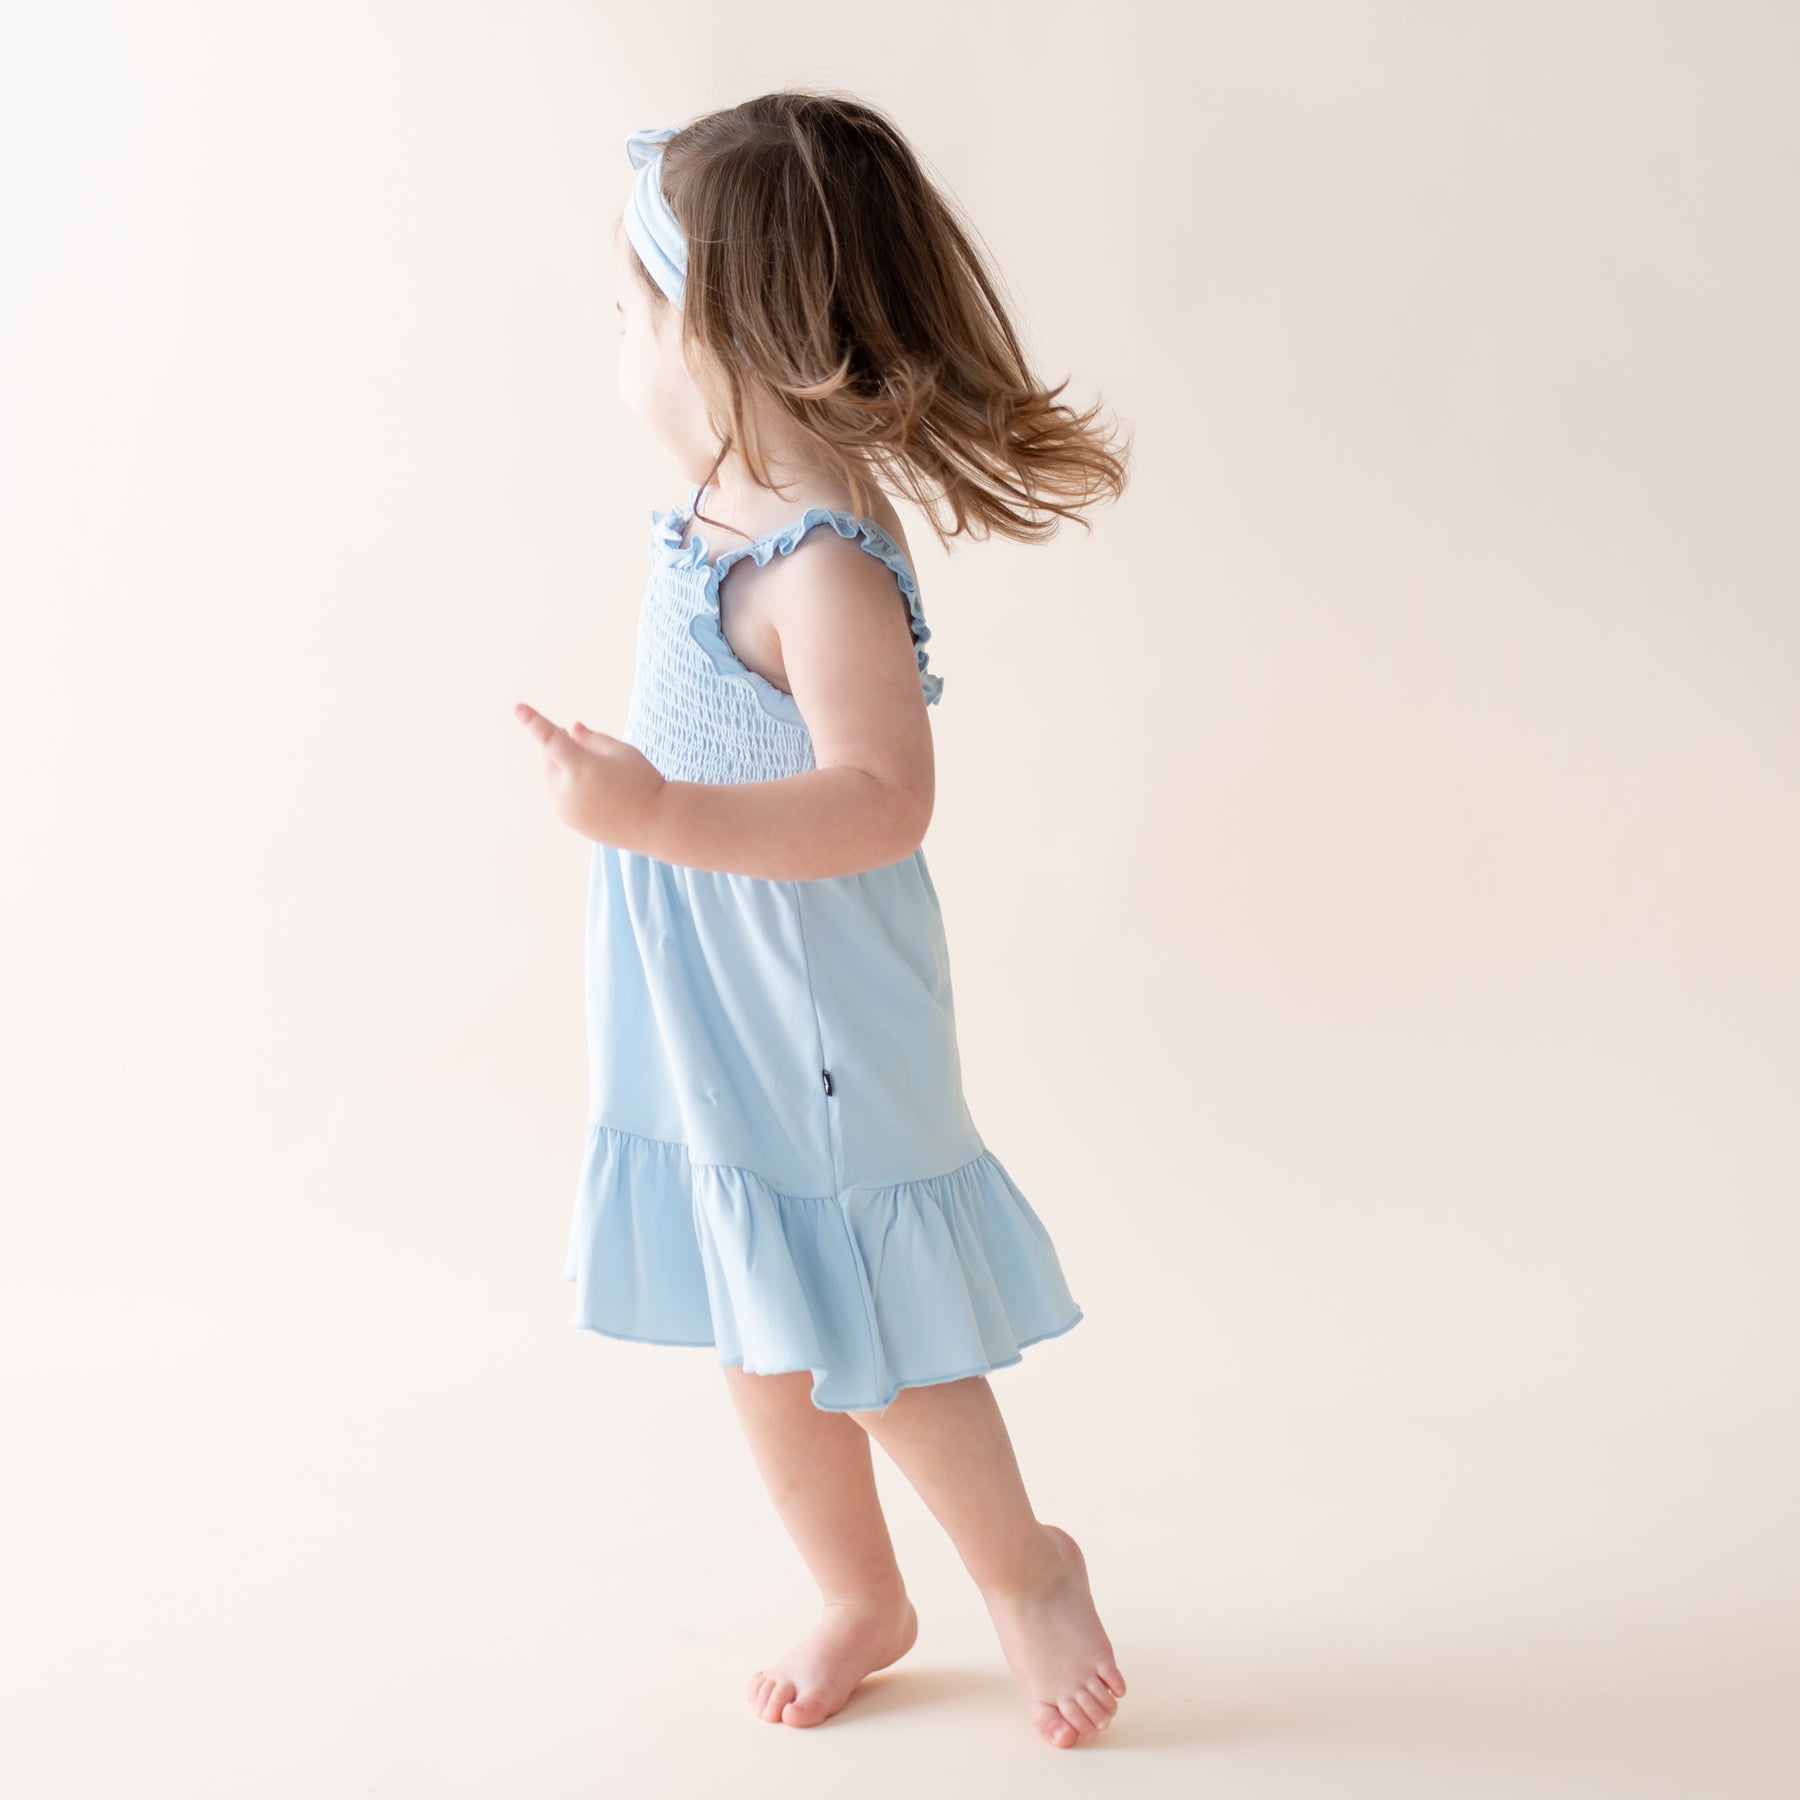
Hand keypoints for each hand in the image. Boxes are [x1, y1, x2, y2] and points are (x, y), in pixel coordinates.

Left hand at [513, 702, 664, 849]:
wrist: (656, 824)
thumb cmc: (644, 782)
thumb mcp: (623, 751)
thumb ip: (593, 738)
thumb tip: (571, 729)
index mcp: (581, 767)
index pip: (550, 739)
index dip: (533, 721)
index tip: (518, 707)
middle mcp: (567, 790)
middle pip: (548, 758)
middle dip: (559, 748)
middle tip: (583, 747)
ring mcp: (565, 809)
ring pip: (552, 778)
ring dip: (563, 768)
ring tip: (598, 776)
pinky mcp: (569, 821)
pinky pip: (560, 796)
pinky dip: (569, 787)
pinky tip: (598, 792)